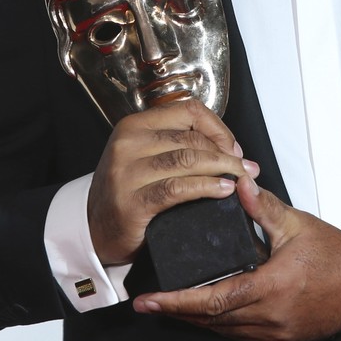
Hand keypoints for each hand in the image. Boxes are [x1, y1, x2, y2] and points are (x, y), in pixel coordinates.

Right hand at [87, 98, 254, 266]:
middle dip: (227, 154)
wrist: (94, 229)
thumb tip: (230, 148)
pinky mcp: (133, 202)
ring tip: (240, 179)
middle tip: (246, 169)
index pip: (188, 111)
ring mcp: (128, 173)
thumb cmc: (126, 192)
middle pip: (192, 138)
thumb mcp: (144, 156)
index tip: (233, 147)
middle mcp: (128, 144)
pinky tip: (223, 191)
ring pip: (188, 160)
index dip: (218, 128)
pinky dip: (207, 188)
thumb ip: (177, 144)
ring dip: (223, 170)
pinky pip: (178, 189)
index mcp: (133, 126)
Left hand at [132, 175, 340, 340]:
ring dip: (195, 320)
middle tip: (146, 304)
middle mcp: (268, 317)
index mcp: (270, 287)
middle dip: (176, 312)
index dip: (177, 301)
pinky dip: (218, 325)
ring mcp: (273, 333)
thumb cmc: (333, 254)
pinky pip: (239, 336)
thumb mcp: (296, 224)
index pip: (212, 300)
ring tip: (168, 306)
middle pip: (211, 321)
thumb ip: (262, 206)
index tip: (149, 299)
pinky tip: (204, 313)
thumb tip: (237, 181)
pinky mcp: (279, 339)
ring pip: (223, 331)